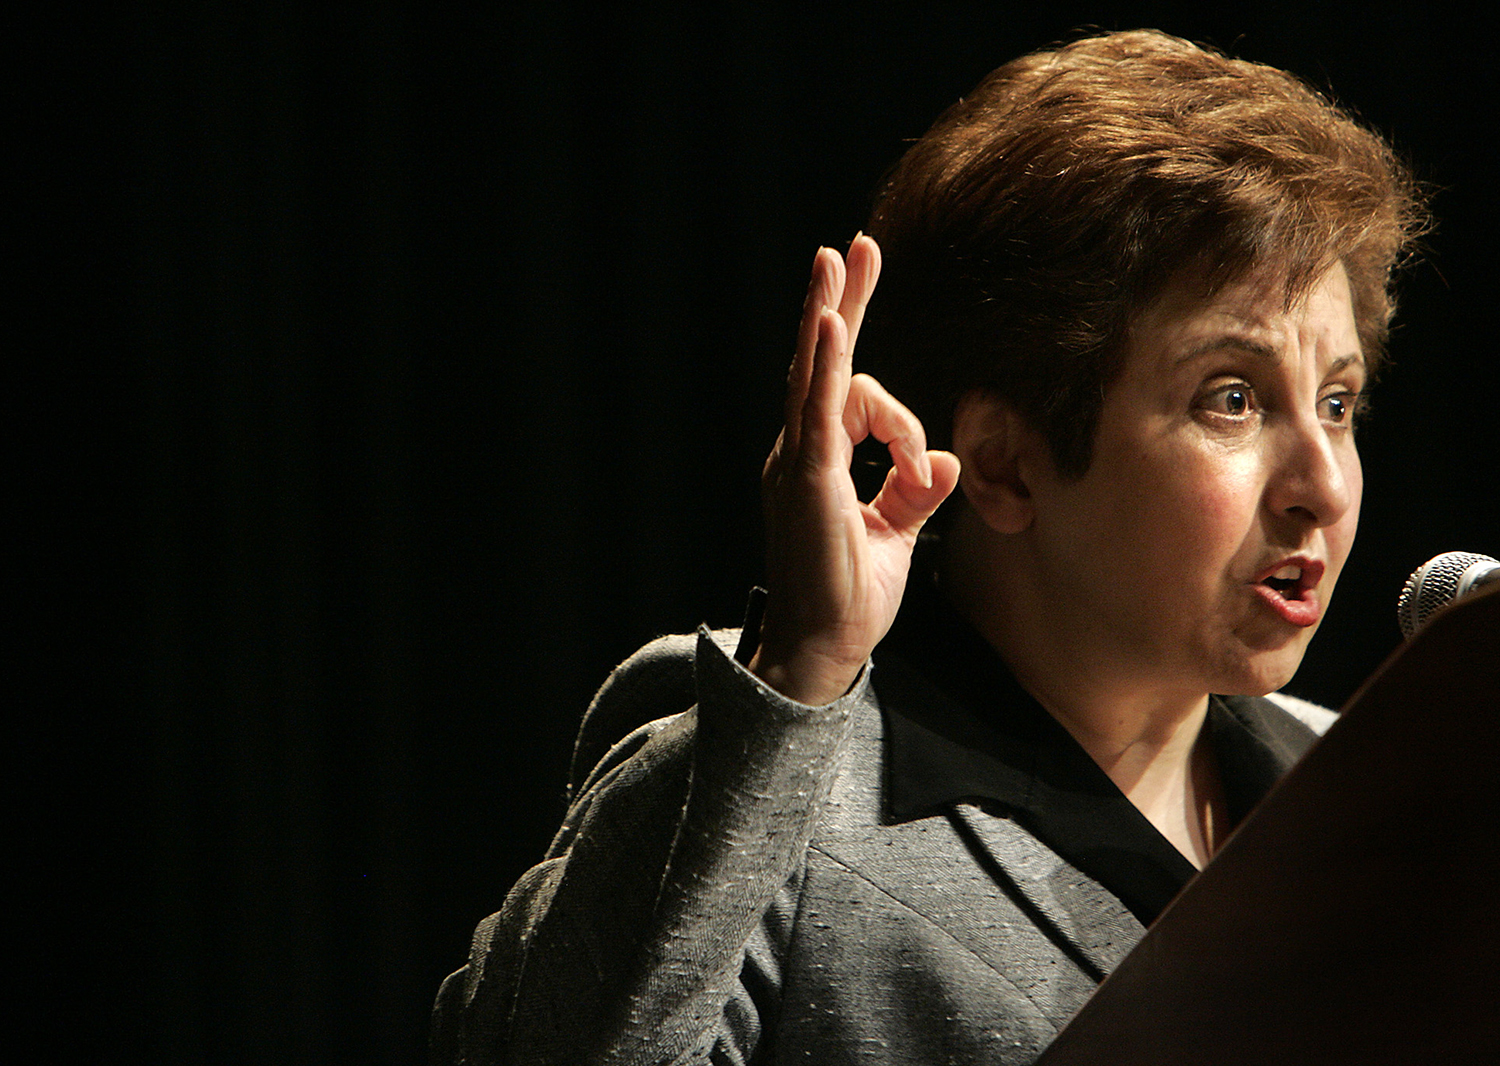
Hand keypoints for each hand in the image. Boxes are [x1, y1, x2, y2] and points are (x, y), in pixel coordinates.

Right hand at [749, 235, 959, 704]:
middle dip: (840, 302)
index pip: (847, 393)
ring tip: (844, 260)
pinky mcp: (809, 480)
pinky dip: (821, 365)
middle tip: (854, 247)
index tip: (892, 369)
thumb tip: (947, 464)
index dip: (872, 370)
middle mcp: (802, 453)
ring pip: (823, 378)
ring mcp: (799, 464)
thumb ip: (914, 494)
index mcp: (820, 463)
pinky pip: (816, 410)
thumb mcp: (896, 535)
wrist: (822, 649)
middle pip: (821, 364)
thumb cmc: (851, 595)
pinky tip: (827, 321)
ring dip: (834, 317)